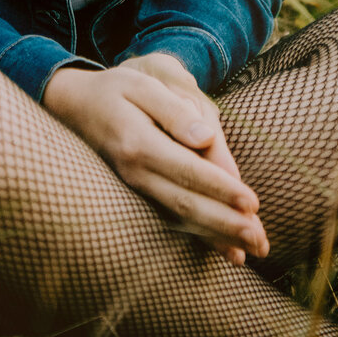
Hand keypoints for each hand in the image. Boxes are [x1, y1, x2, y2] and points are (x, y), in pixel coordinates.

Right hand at [42, 55, 268, 264]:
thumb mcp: (143, 85)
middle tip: (261, 242)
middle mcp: (136, 173)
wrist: (76, 107)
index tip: (253, 203)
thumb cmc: (116, 90)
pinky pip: (173, 219)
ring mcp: (136, 187)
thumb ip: (174, 110)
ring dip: (218, 237)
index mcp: (139, 143)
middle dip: (226, 225)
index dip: (221, 188)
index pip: (187, 170)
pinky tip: (227, 250)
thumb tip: (205, 137)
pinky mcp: (141, 194)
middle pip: (187, 204)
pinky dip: (201, 237)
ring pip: (181, 218)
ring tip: (252, 252)